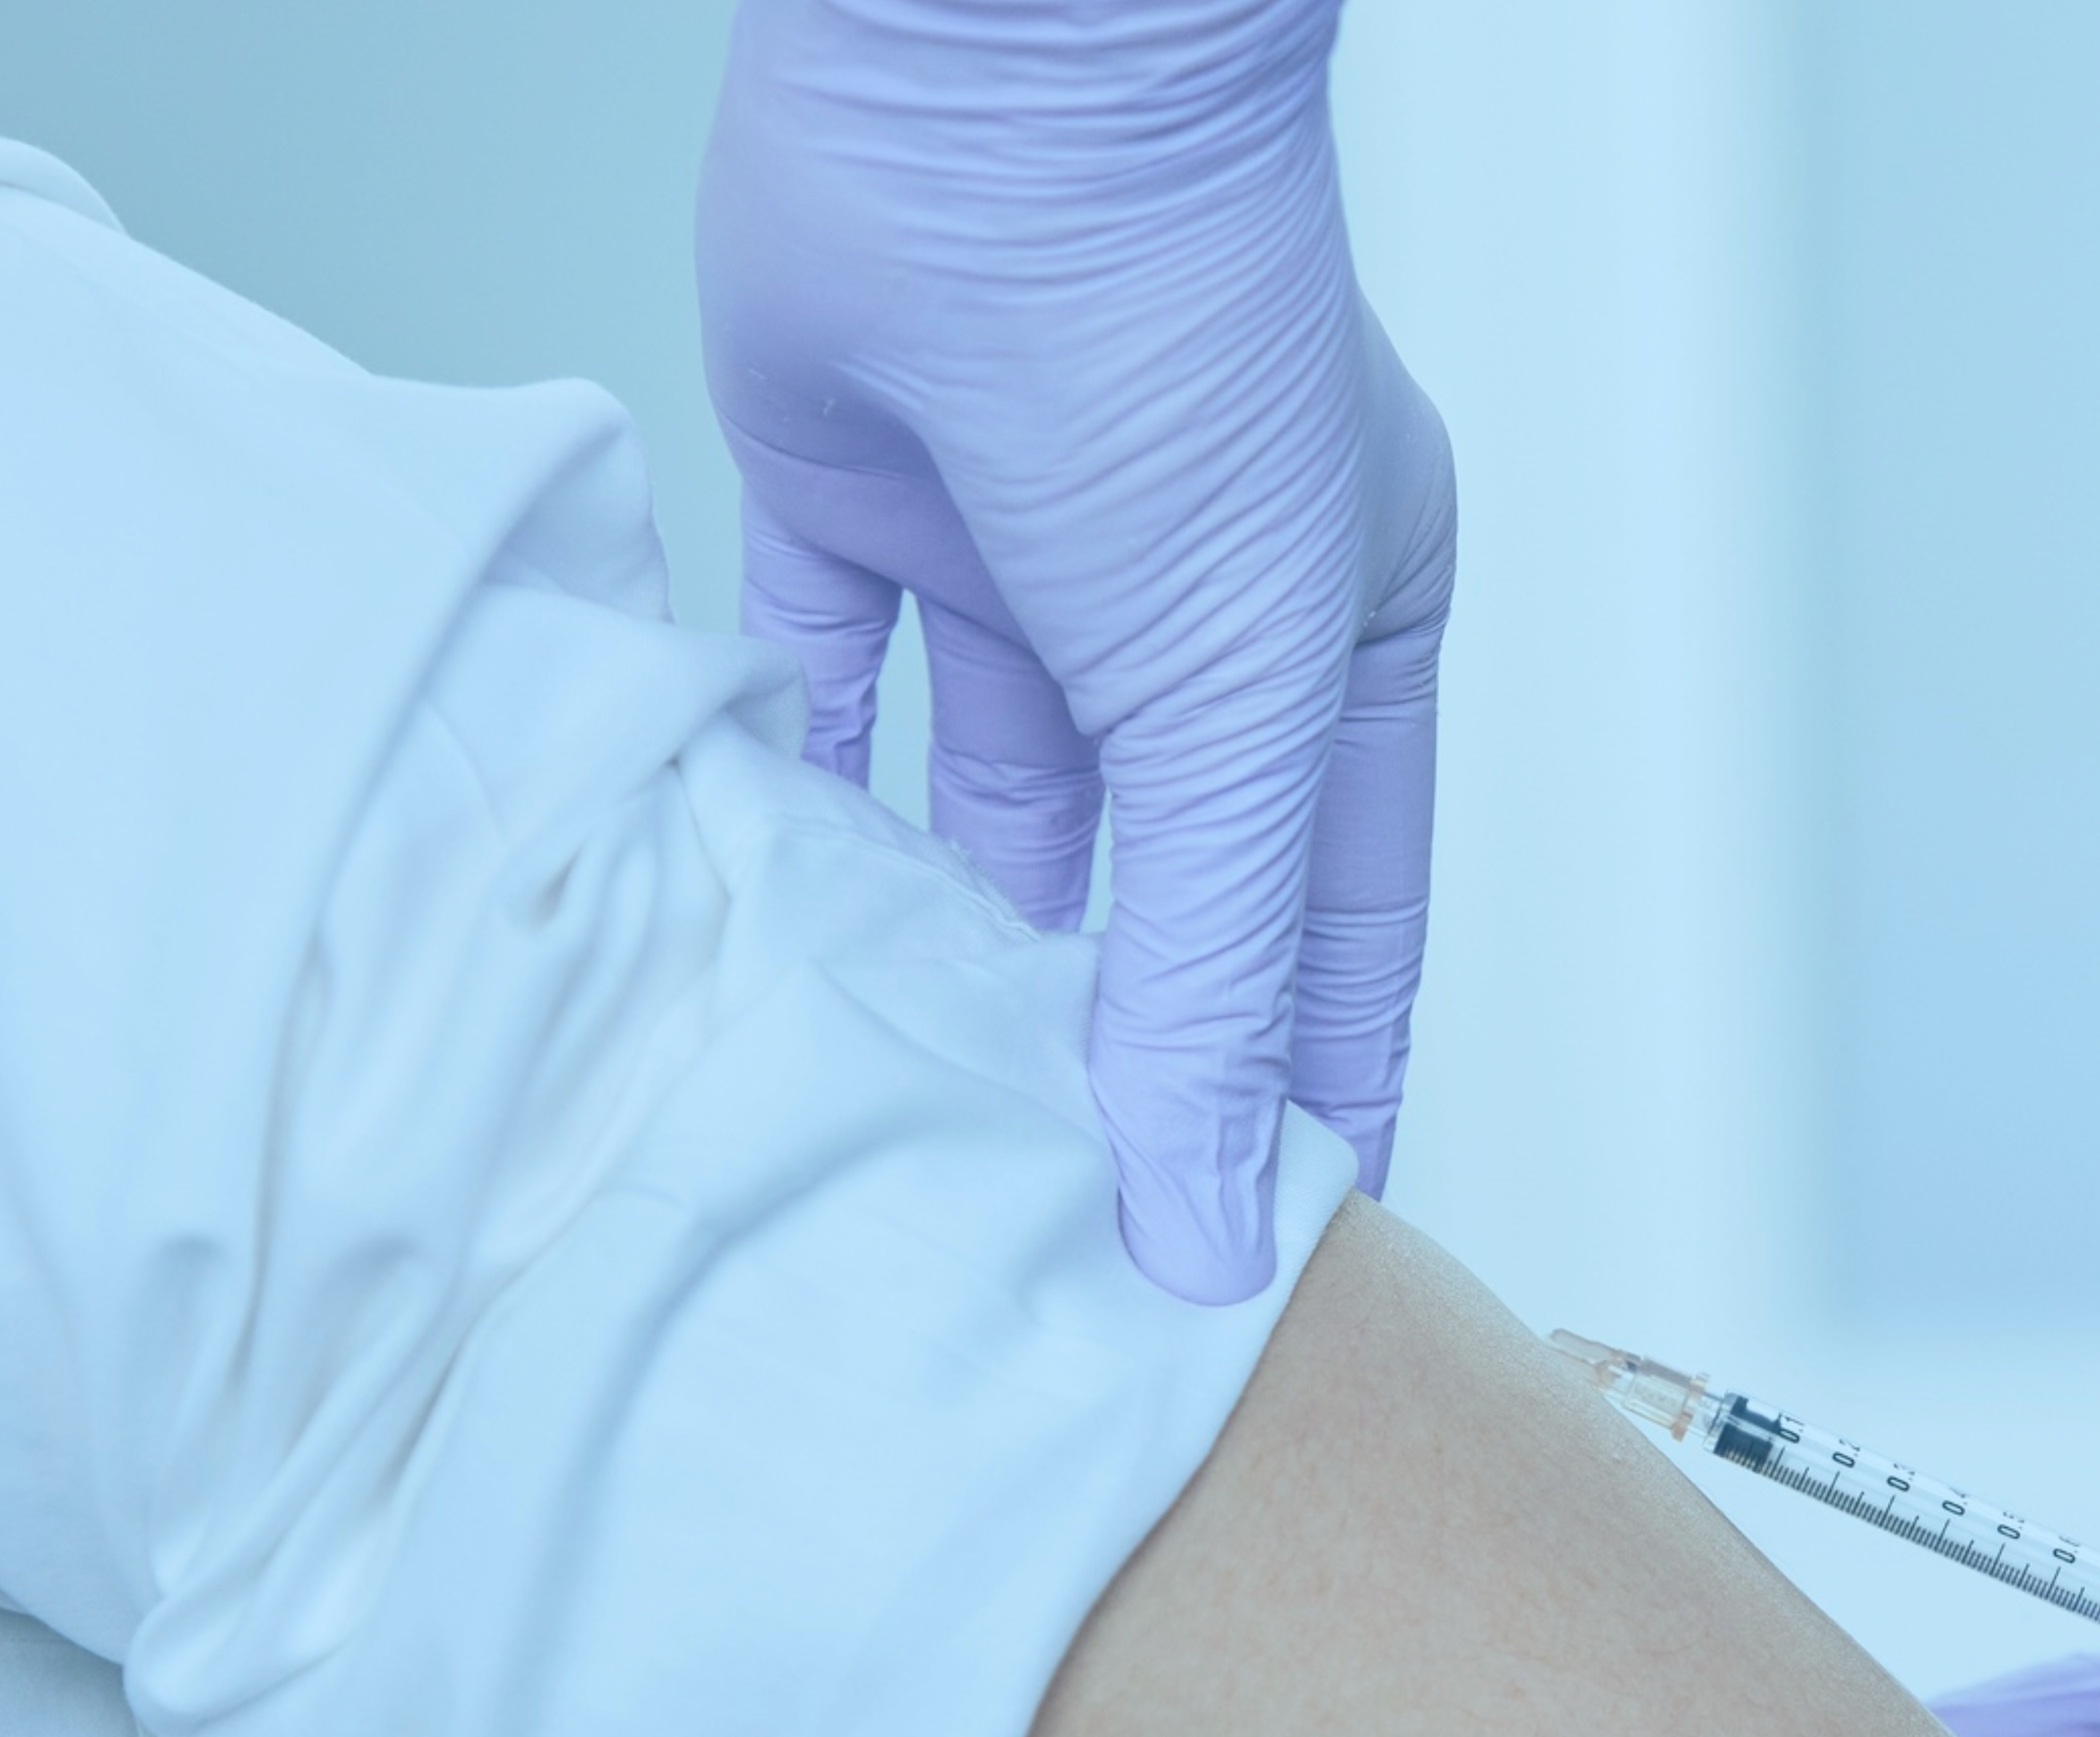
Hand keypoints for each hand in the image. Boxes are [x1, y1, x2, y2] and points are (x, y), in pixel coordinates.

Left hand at [698, 0, 1456, 1300]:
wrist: (990, 96)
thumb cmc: (1182, 340)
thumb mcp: (1236, 703)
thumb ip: (1214, 970)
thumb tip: (1217, 1210)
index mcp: (1330, 641)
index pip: (1334, 927)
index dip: (1302, 1090)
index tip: (1265, 1258)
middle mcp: (1180, 607)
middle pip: (1149, 883)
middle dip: (1107, 1043)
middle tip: (1053, 1227)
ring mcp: (1016, 552)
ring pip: (983, 805)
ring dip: (947, 941)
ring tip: (903, 1113)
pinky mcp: (854, 494)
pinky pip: (816, 680)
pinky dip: (791, 786)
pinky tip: (765, 917)